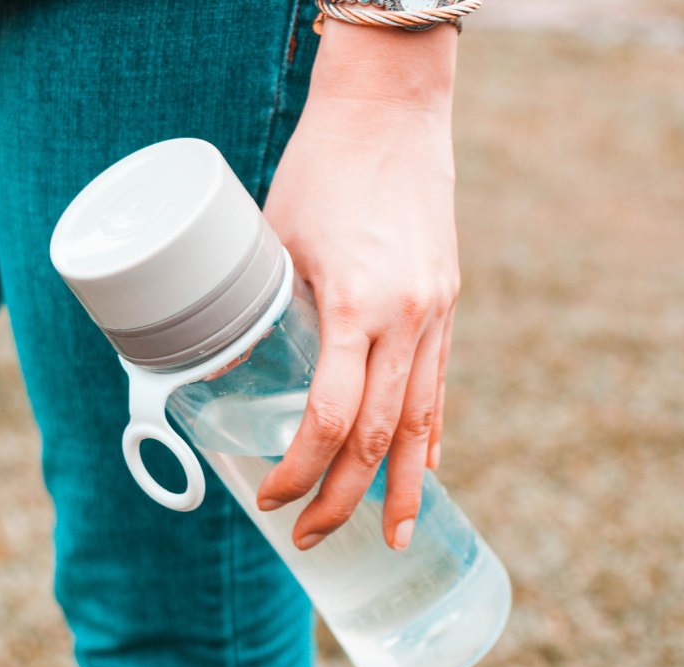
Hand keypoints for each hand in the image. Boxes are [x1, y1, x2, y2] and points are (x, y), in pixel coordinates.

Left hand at [255, 22, 460, 551]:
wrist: (392, 111)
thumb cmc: (320, 169)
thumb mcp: (278, 241)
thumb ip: (270, 308)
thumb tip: (237, 365)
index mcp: (356, 304)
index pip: (330, 417)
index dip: (299, 469)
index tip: (268, 496)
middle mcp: (407, 318)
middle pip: (378, 436)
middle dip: (342, 497)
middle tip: (309, 537)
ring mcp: (436, 313)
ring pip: (422, 423)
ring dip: (400, 489)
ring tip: (387, 539)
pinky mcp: (447, 304)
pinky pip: (440, 386)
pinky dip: (429, 436)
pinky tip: (423, 472)